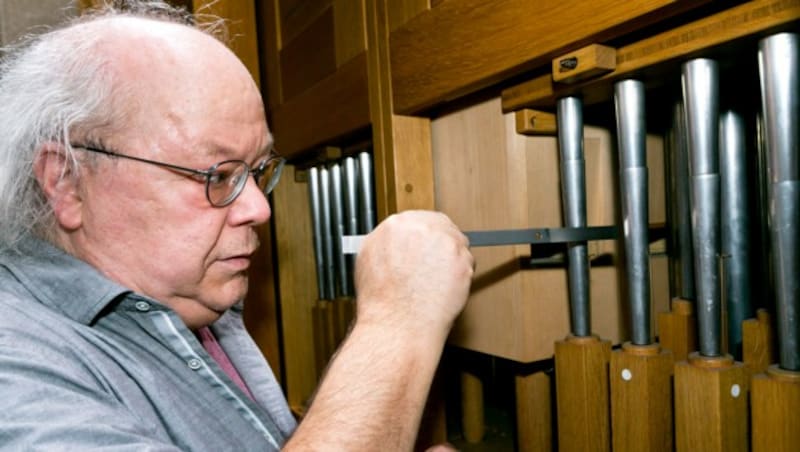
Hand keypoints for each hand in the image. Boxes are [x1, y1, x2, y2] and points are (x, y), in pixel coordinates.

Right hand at [354, 210, 473, 335]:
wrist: (397, 324)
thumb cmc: (382, 301)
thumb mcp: (369, 260)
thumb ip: (387, 243)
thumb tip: (397, 241)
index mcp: (395, 225)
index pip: (419, 219)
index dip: (425, 235)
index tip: (427, 246)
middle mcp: (420, 228)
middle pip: (441, 225)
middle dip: (441, 243)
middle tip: (437, 263)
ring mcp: (443, 241)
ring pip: (457, 242)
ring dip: (451, 258)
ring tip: (437, 281)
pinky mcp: (462, 258)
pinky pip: (468, 261)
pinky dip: (461, 274)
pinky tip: (446, 288)